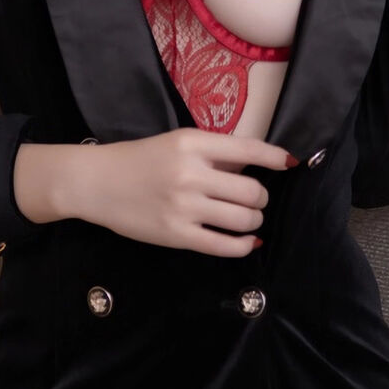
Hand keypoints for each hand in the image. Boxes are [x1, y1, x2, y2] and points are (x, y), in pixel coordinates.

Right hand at [12, 129, 295, 255]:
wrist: (97, 182)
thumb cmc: (139, 159)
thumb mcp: (177, 143)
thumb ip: (214, 153)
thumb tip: (254, 166)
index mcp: (192, 143)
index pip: (248, 149)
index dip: (276, 157)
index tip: (291, 163)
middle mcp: (191, 173)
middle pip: (252, 190)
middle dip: (261, 197)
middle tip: (254, 199)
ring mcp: (184, 206)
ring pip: (243, 218)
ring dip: (254, 220)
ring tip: (249, 219)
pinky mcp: (176, 234)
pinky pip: (223, 245)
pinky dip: (244, 245)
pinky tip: (248, 242)